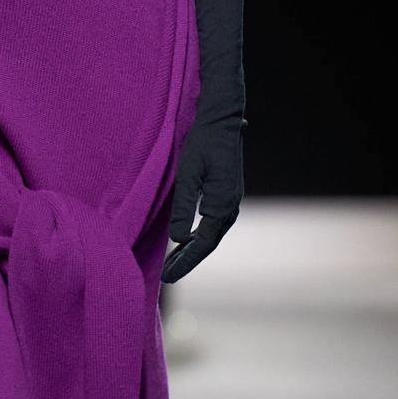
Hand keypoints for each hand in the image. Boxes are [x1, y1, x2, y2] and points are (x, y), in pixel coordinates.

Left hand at [160, 114, 245, 283]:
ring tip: (172, 264)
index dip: (184, 262)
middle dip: (187, 261)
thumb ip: (183, 207)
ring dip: (192, 250)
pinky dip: (198, 237)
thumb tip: (178, 239)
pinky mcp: (226, 194)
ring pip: (211, 235)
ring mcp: (231, 200)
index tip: (167, 278)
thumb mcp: (187, 174)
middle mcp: (230, 207)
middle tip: (166, 278)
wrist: (222, 120)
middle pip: (208, 243)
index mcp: (222, 205)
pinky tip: (186, 240)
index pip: (202, 244)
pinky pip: (212, 224)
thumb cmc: (202, 143)